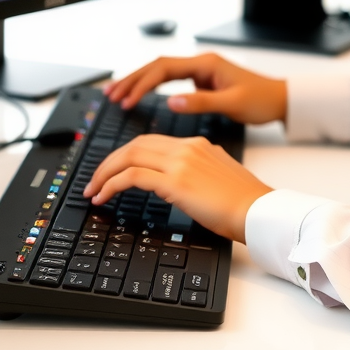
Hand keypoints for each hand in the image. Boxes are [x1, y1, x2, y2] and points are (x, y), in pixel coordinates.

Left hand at [83, 134, 270, 242]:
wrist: (257, 208)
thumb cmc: (243, 199)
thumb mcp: (218, 174)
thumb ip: (198, 169)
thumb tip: (180, 180)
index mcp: (196, 144)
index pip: (151, 141)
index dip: (126, 154)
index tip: (112, 170)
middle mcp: (186, 148)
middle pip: (136, 144)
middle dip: (109, 161)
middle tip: (94, 180)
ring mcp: (181, 162)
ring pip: (130, 155)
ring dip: (105, 172)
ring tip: (93, 190)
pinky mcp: (176, 182)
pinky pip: (133, 176)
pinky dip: (112, 184)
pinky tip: (104, 197)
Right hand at [103, 52, 286, 124]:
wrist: (279, 99)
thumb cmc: (260, 100)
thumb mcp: (231, 104)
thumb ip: (201, 102)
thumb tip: (171, 101)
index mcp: (206, 64)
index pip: (164, 69)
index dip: (142, 84)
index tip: (127, 100)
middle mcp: (201, 63)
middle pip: (157, 66)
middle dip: (133, 79)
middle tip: (110, 95)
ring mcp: (200, 71)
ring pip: (162, 72)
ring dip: (139, 81)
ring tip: (116, 94)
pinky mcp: (201, 81)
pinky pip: (169, 80)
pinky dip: (152, 86)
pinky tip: (140, 95)